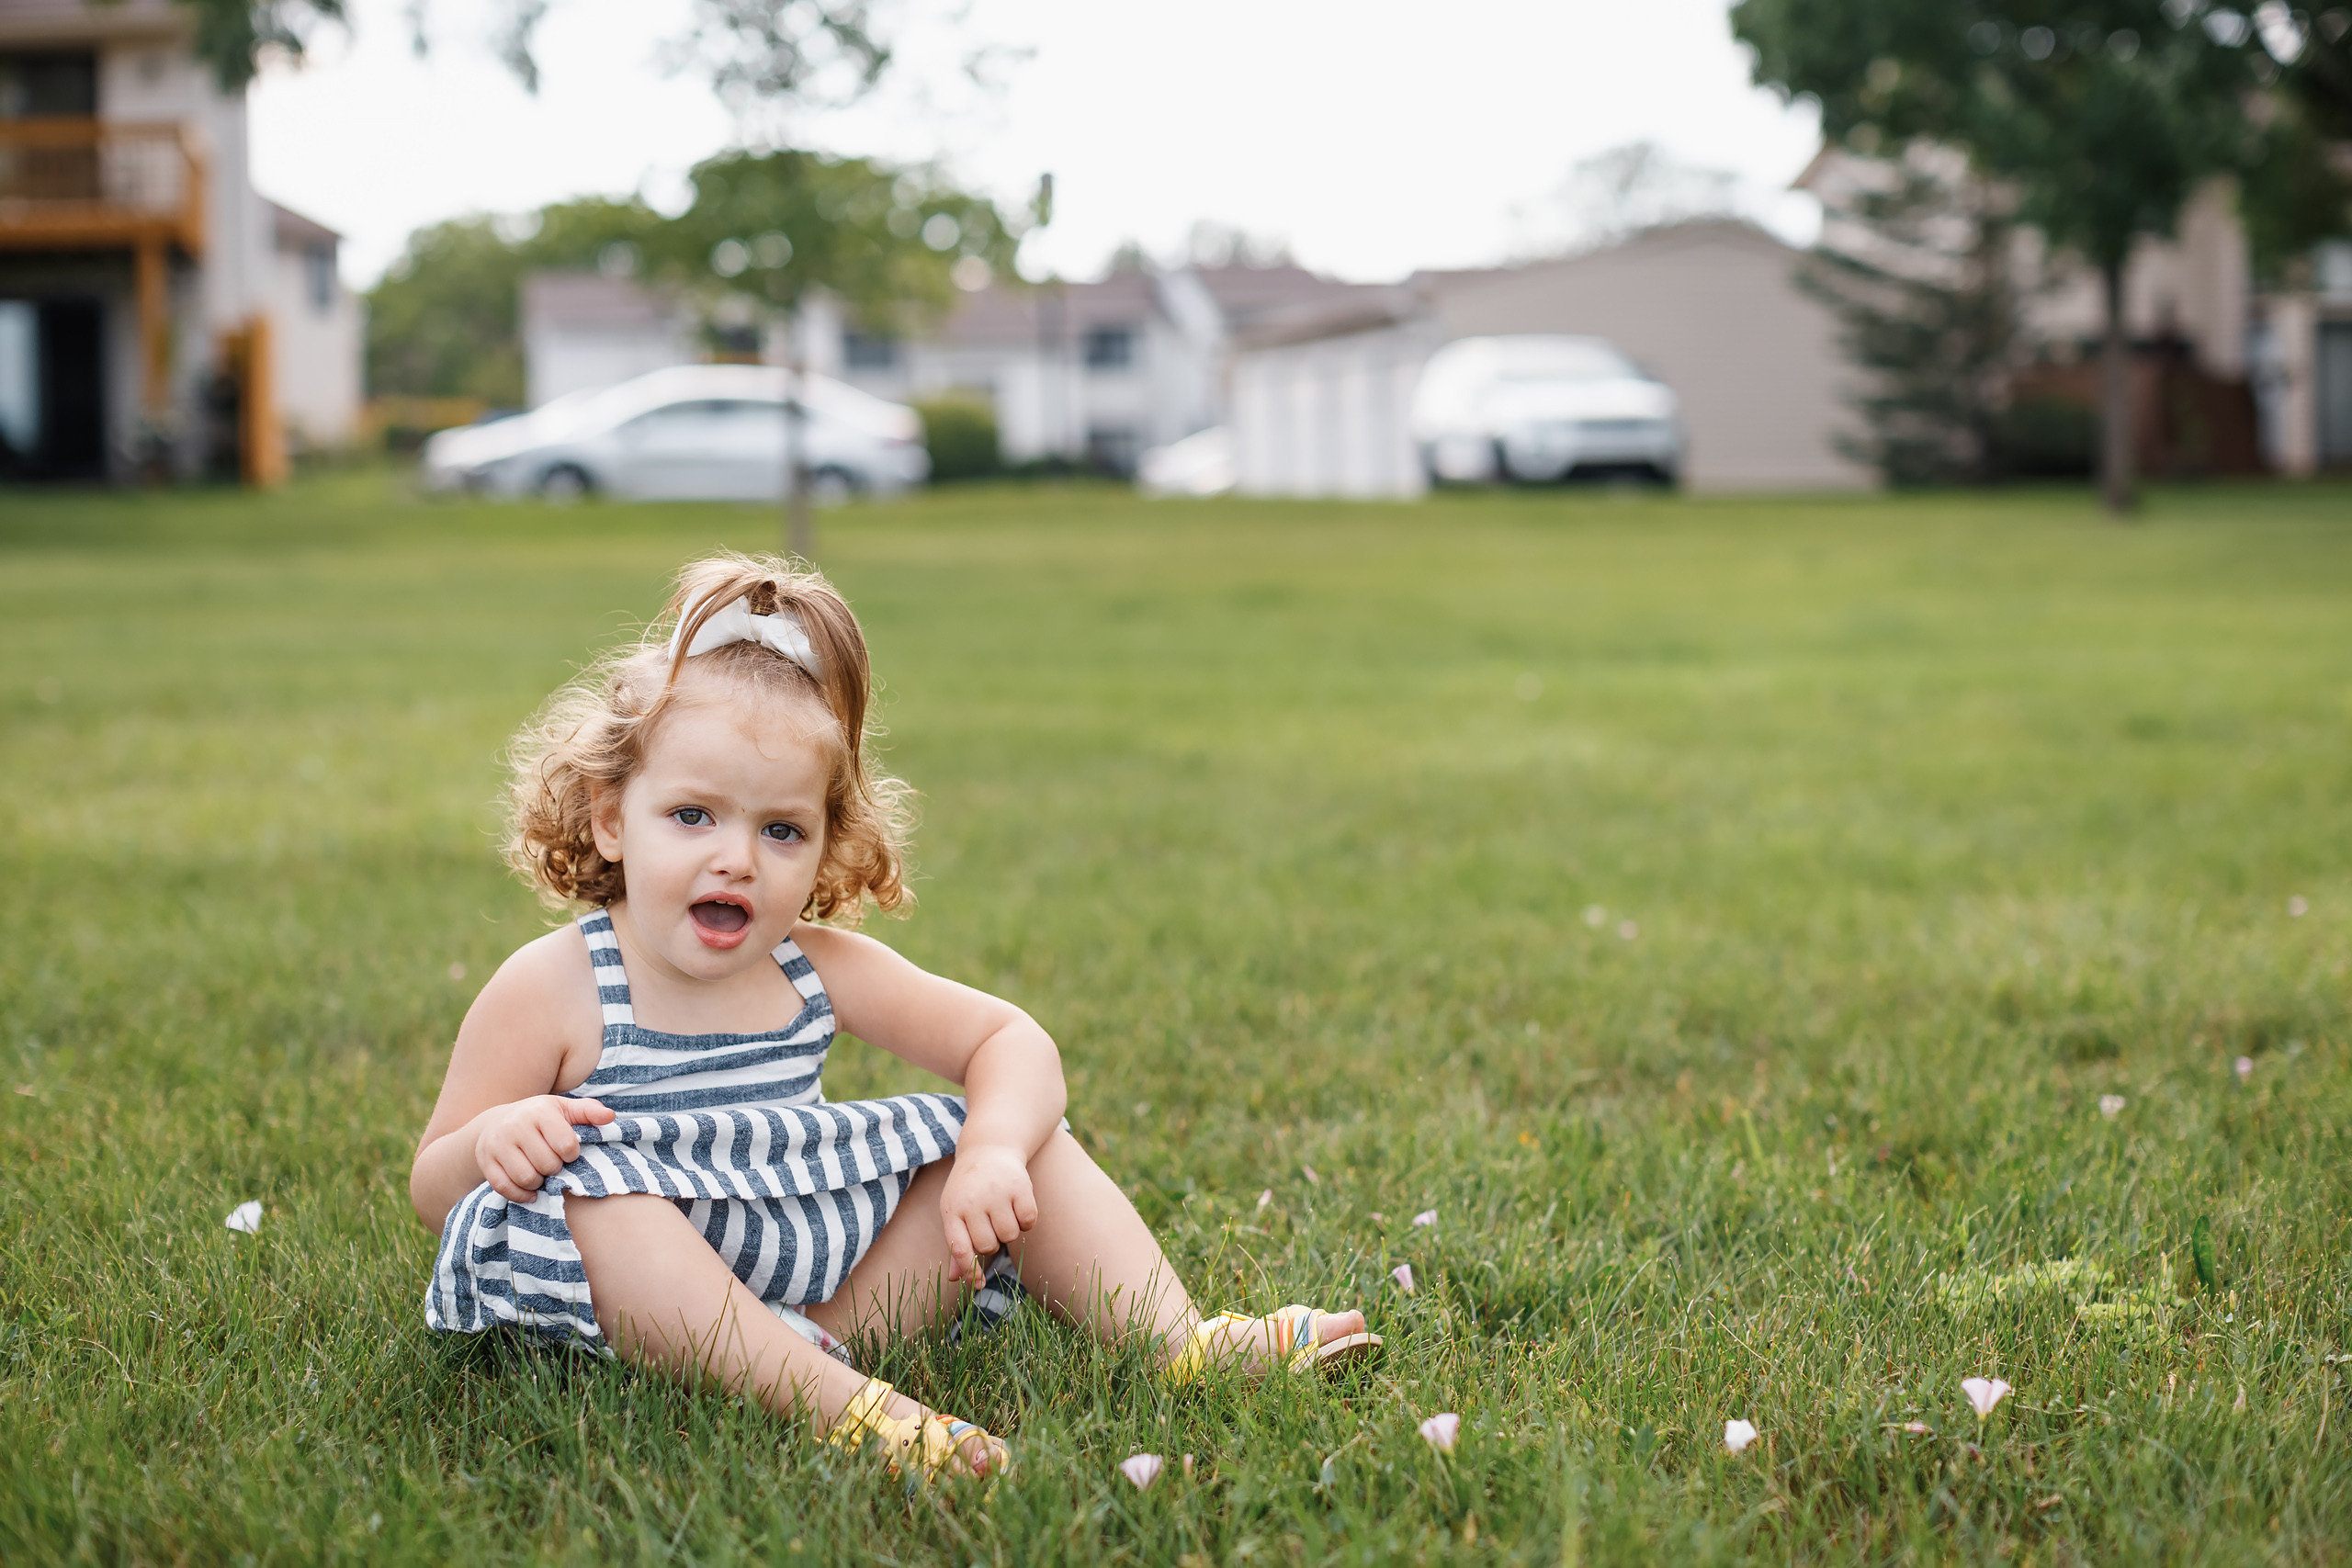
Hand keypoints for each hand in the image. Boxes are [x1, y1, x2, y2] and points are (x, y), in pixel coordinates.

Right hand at [472, 1095, 614, 1202]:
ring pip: (526, 1178)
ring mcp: (497, 1144)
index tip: (568, 1152)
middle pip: (547, 1165)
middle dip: (555, 1169)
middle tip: (553, 1164)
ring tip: (541, 1174)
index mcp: (539, 1111)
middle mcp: (515, 1125)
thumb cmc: (539, 1117)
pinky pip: (505, 1187)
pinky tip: (530, 1190)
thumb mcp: (564, 1109)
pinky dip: (521, 1194)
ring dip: (539, 1183)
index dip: (572, 1154)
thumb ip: (588, 1112)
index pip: (566, 1145)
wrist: (497, 1122)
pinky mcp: (486, 1162)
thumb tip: (609, 1116)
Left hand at [939, 1143, 1037, 1283]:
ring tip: (1002, 1210)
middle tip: (989, 1223)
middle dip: (992, 1241)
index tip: (978, 1283)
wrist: (989, 1147)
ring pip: (1010, 1235)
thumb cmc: (969, 1188)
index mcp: (952, 1209)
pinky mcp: (1019, 1186)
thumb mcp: (955, 1211)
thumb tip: (955, 1279)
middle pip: (988, 1246)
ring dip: (1009, 1230)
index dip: (969, 1270)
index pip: (960, 1248)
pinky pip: (1029, 1221)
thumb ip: (957, 1244)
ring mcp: (996, 1192)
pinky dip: (1026, 1220)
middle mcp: (972, 1200)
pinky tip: (1017, 1205)